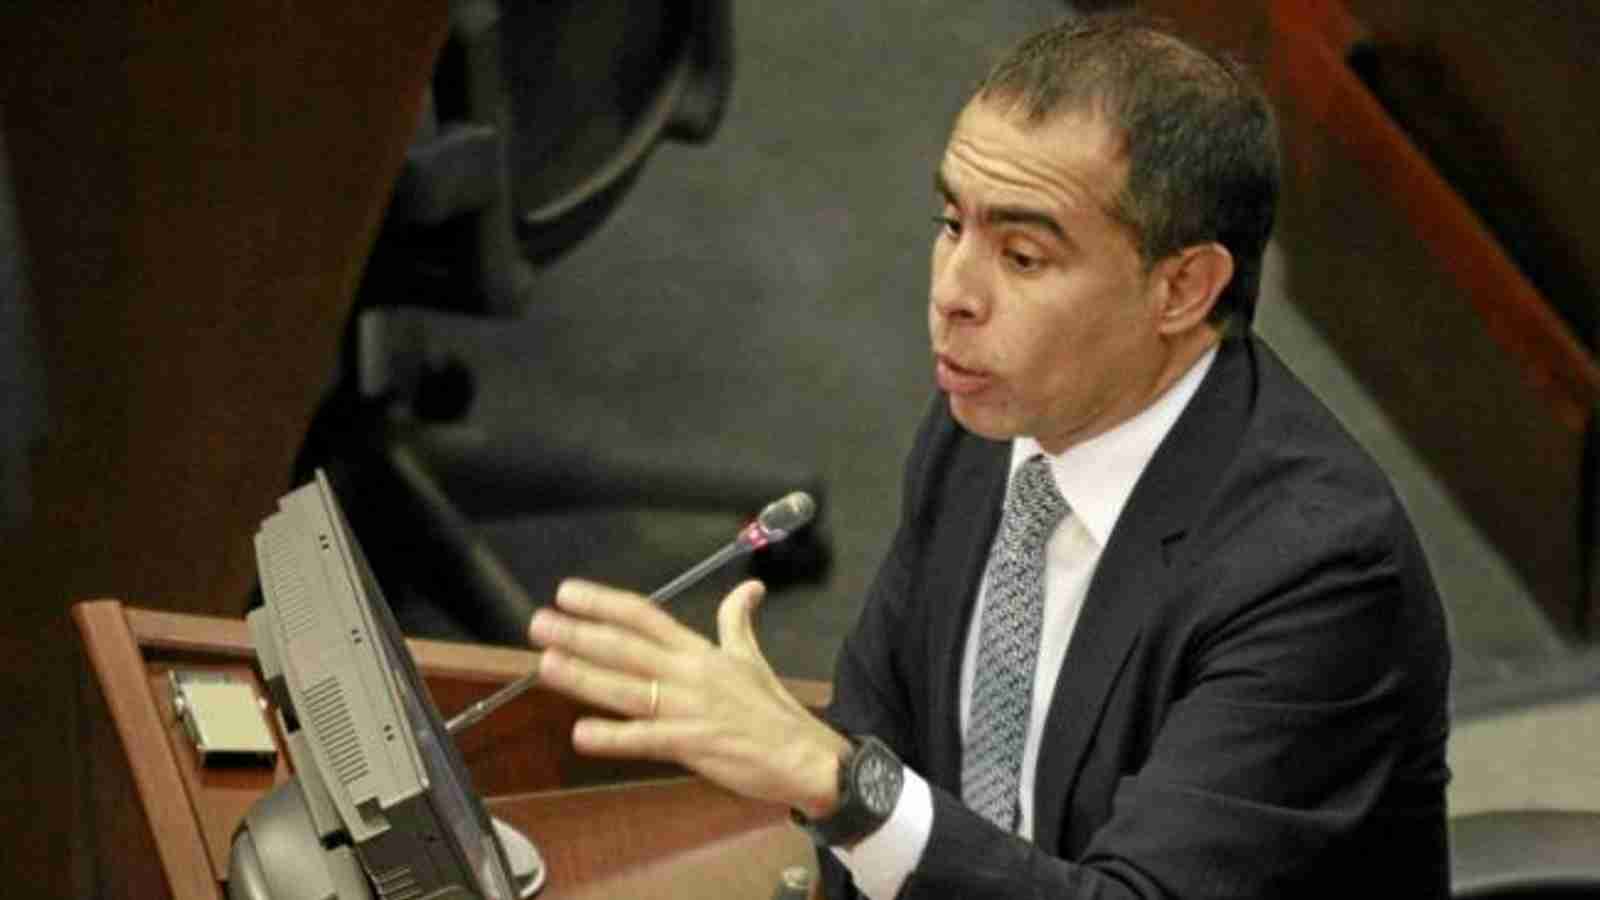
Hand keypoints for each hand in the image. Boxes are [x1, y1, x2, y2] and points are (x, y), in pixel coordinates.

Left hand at [526, 578, 851, 817]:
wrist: (804, 756)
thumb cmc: (773, 710)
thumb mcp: (752, 658)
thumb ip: (738, 621)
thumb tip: (749, 587)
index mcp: (700, 651)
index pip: (646, 616)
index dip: (605, 602)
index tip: (568, 593)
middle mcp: (690, 673)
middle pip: (627, 647)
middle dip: (580, 634)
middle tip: (540, 624)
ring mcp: (689, 709)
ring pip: (629, 689)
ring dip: (585, 676)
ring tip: (548, 664)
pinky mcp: (693, 745)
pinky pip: (647, 739)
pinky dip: (614, 737)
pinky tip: (582, 734)